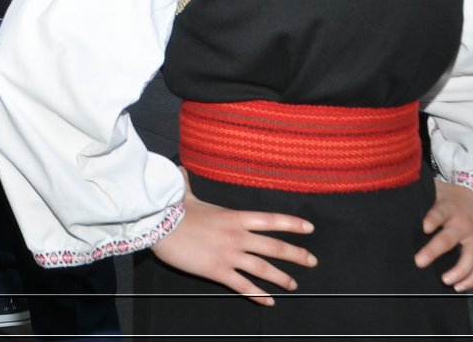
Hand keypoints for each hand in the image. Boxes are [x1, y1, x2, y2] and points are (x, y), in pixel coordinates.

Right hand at [151, 172, 316, 305]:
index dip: (292, 224)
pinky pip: (243, 286)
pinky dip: (258, 295)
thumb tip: (180, 170)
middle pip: (275, 247)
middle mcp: (237, 236)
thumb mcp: (185, 195)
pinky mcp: (217, 270)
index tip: (309, 229)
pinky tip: (269, 302)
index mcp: (234, 217)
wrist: (159, 225)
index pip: (270, 220)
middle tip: (312, 261)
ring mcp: (229, 254)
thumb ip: (188, 185)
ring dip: (282, 278)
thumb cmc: (173, 210)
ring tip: (293, 285)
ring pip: (264, 268)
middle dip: (296, 255)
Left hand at [416, 180, 472, 290]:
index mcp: (449, 208)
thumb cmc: (456, 197)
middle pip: (449, 239)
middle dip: (434, 251)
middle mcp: (464, 224)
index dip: (432, 219)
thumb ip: (420, 196)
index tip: (424, 227)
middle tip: (419, 261)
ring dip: (458, 271)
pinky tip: (459, 286)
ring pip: (470, 258)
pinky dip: (471, 278)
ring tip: (445, 280)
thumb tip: (392, 198)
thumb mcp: (439, 191)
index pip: (439, 213)